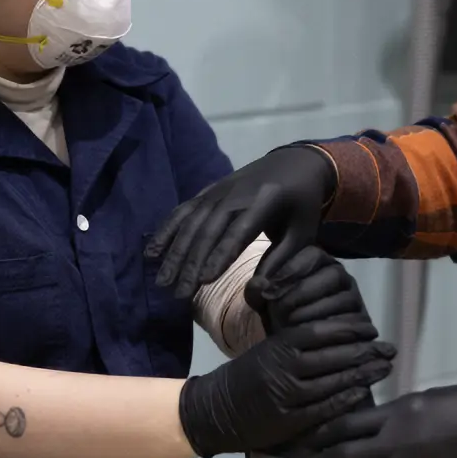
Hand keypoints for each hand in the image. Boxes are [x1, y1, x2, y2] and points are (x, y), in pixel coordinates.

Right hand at [146, 146, 336, 298]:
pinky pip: (183, 211)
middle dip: (191, 263)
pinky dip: (166, 231)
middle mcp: (236, 193)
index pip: (238, 231)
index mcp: (265, 201)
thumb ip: (282, 260)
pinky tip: (152, 253)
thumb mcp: (303, 233)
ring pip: (191, 222)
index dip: (220, 255)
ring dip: (174, 253)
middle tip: (179, 294)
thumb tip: (259, 289)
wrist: (295, 163)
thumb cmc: (302, 205)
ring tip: (163, 282)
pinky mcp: (207, 191)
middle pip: (208, 230)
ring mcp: (218, 190)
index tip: (203, 282)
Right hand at [179, 318, 394, 457]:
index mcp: (278, 345)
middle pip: (332, 356)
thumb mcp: (268, 350)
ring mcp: (286, 395)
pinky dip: (345, 400)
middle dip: (365, 352)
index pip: (321, 332)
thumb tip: (341, 336)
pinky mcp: (289, 420)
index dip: (349, 329)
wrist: (217, 409)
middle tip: (389, 349)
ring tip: (383, 368)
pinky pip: (323, 408)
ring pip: (332, 382)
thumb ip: (297, 344)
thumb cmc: (248, 375)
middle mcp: (284, 367)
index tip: (371, 329)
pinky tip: (362, 392)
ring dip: (361, 375)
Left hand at [244, 245, 367, 333]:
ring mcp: (354, 298)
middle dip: (303, 292)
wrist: (295, 347)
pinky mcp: (361, 322)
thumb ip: (256, 292)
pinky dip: (328, 329)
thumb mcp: (263, 304)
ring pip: (344, 298)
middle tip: (279, 309)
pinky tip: (307, 336)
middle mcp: (340, 276)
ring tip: (289, 323)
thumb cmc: (280, 317)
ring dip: (314, 311)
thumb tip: (258, 285)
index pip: (313, 253)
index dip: (291, 269)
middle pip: (333, 274)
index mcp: (318, 262)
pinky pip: (352, 322)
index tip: (269, 290)